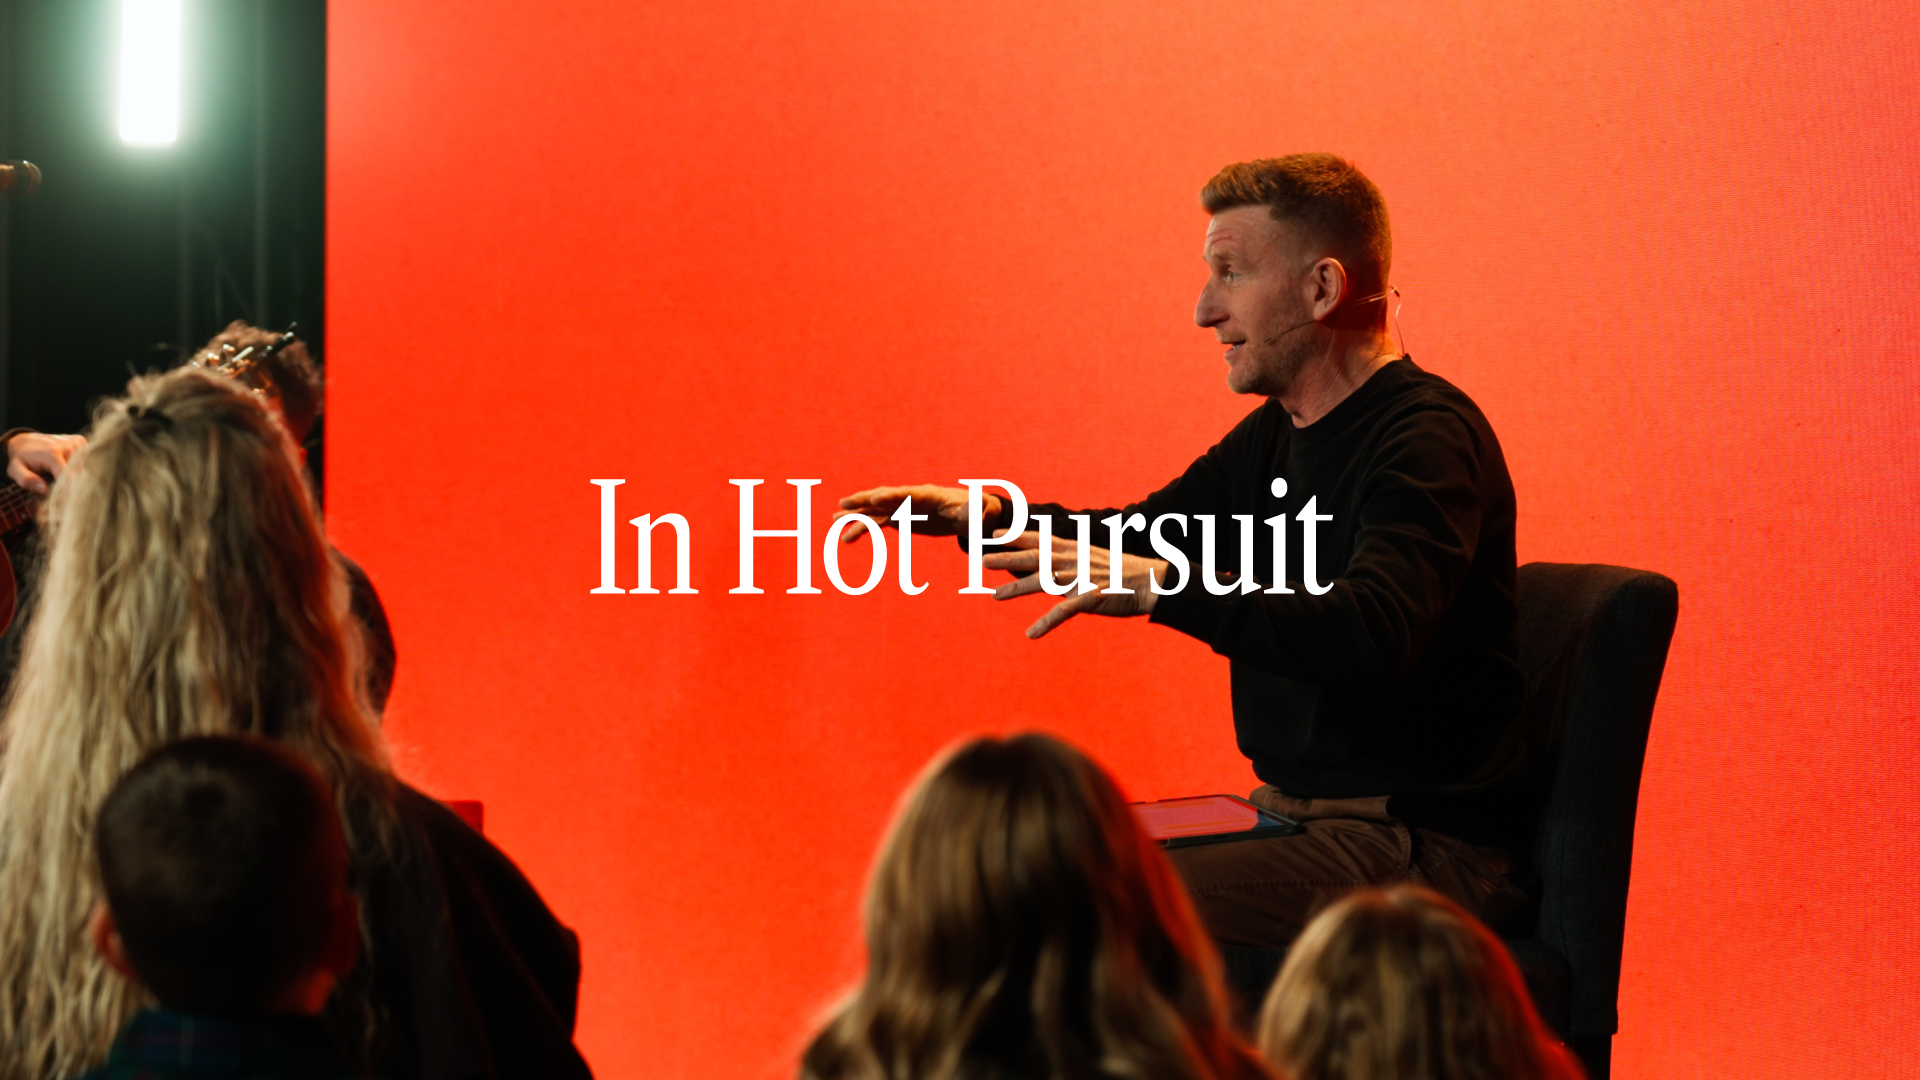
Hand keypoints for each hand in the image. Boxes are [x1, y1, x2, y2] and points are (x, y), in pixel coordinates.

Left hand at [6, 432, 84, 494]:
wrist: (26, 441)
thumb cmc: (22, 458)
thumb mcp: (15, 469)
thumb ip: (26, 479)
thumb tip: (43, 489)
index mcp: (52, 454)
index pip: (68, 478)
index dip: (67, 493)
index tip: (63, 503)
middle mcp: (68, 446)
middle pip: (79, 474)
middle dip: (73, 486)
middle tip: (64, 495)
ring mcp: (76, 443)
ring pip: (85, 468)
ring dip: (77, 476)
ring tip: (64, 478)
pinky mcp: (80, 441)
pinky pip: (87, 459)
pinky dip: (80, 467)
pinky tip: (70, 468)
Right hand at [834, 484, 1003, 540]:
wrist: (974, 515)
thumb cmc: (980, 512)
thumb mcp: (983, 513)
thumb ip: (980, 511)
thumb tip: (978, 509)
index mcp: (929, 495)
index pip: (907, 494)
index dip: (891, 496)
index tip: (875, 499)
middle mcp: (912, 498)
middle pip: (885, 497)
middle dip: (865, 500)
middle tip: (843, 504)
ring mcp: (904, 508)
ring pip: (876, 510)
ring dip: (856, 516)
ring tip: (834, 522)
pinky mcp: (900, 518)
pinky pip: (877, 522)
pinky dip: (862, 527)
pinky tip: (845, 535)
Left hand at [982, 531, 1167, 637]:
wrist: (1148, 581)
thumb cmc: (1121, 571)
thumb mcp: (1092, 557)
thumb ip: (1070, 559)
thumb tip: (1051, 562)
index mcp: (1073, 549)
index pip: (1038, 540)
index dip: (1015, 537)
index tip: (994, 534)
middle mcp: (1072, 561)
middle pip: (1033, 558)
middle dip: (1006, 558)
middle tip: (982, 561)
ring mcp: (1079, 579)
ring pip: (1041, 582)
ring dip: (1016, 588)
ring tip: (994, 595)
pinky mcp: (1088, 598)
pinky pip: (1062, 612)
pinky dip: (1045, 623)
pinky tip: (1031, 634)